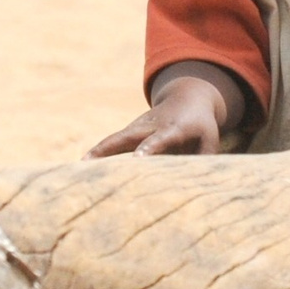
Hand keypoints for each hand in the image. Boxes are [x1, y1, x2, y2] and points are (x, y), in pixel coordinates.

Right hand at [87, 63, 246, 156]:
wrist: (187, 97)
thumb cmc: (201, 128)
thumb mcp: (209, 143)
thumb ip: (202, 164)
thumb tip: (196, 191)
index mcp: (174, 128)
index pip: (160, 139)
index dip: (149, 148)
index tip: (137, 159)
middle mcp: (151, 126)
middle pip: (126, 137)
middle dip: (109, 148)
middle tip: (91, 162)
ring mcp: (137, 127)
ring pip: (114, 139)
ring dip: (98, 152)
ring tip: (79, 168)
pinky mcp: (129, 132)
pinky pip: (112, 143)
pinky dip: (99, 154)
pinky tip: (84, 169)